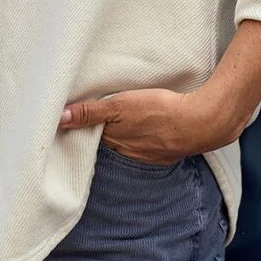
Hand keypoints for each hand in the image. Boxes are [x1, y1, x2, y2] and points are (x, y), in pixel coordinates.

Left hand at [58, 85, 247, 162]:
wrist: (201, 121)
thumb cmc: (159, 110)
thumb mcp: (120, 106)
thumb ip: (90, 112)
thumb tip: (60, 119)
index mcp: (117, 143)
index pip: (93, 138)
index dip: (86, 128)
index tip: (78, 119)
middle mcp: (131, 153)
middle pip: (110, 143)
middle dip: (104, 133)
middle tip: (97, 118)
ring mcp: (151, 154)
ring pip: (130, 144)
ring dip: (125, 135)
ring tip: (122, 121)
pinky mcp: (168, 150)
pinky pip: (149, 145)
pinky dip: (145, 137)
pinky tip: (148, 127)